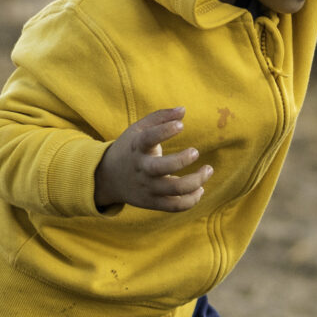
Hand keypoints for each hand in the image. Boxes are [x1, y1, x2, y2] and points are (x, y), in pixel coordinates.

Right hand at [94, 108, 209, 213]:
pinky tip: (200, 188)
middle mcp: (142, 169)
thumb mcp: (138, 129)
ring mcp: (147, 187)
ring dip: (196, 181)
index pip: (148, 138)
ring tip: (208, 169)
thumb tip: (183, 110)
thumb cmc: (130, 148)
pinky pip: (175, 206)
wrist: (107, 178)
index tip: (181, 125)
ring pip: (174, 189)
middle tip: (196, 151)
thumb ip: (160, 117)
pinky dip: (192, 199)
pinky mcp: (153, 202)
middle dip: (182, 160)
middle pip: (161, 168)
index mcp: (136, 148)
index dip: (165, 131)